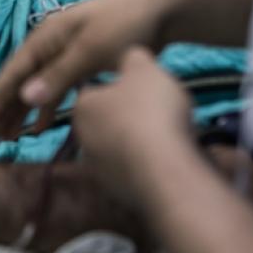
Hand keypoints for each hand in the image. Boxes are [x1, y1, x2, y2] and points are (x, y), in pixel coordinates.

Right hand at [0, 0, 175, 142]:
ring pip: (37, 87)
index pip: (15, 70)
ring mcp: (66, 55)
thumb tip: (25, 97)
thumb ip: (59, 75)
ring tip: (7, 138)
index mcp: (47, 37)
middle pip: (21, 81)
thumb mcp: (91, 50)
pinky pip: (56, 89)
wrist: (160, 12)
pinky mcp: (82, 64)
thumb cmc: (123, 26)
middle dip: (4, 109)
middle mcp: (51, 46)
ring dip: (22, 112)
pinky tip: (40, 127)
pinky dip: (47, 108)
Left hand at [73, 48, 191, 200]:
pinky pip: (135, 171)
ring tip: (168, 137)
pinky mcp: (120, 194)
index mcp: (82, 107)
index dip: (116, 88)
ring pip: (119, 148)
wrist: (166, 169)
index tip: (139, 88)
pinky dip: (148, 165)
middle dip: (126, 117)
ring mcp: (100, 171)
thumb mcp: (145, 68)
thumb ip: (134, 59)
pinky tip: (169, 160)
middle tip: (156, 111)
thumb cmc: (150, 110)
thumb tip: (129, 59)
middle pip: (105, 122)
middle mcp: (83, 140)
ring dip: (137, 143)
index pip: (92, 91)